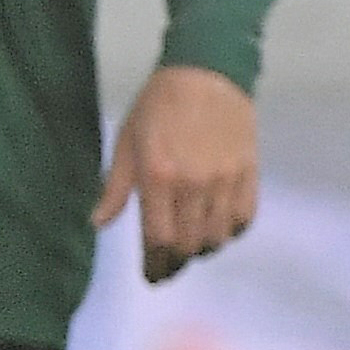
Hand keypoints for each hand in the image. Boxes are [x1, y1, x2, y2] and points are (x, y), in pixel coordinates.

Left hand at [92, 64, 259, 283]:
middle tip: (168, 266)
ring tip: (192, 245)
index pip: (159, 239)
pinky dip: (232, 231)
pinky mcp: (249, 173)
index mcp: (159, 176)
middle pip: (190, 244)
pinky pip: (245, 218)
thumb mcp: (127, 143)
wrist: (207, 73)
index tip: (151, 276)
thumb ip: (117, 187)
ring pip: (219, 236)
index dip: (155, 265)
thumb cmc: (158, 106)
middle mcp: (195, 184)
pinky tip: (219, 227)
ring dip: (203, 248)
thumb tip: (99, 223)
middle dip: (177, 262)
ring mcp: (226, 180)